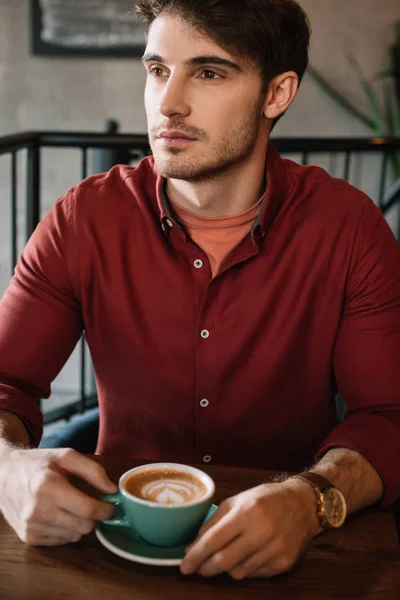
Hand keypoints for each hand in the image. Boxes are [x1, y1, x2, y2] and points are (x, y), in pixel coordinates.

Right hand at [0, 447, 117, 545]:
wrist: (4, 474)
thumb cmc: (38, 463)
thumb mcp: (66, 456)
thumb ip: (93, 471)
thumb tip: (112, 490)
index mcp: (48, 486)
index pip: (87, 509)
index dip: (105, 509)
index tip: (112, 505)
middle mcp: (37, 510)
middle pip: (83, 526)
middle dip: (94, 517)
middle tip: (93, 505)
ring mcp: (31, 526)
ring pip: (74, 536)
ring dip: (80, 524)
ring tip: (73, 507)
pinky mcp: (28, 538)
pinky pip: (61, 541)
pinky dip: (67, 530)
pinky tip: (60, 515)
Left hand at [180, 479, 319, 578]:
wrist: (304, 504)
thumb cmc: (266, 499)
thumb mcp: (237, 500)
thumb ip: (214, 522)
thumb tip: (193, 546)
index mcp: (247, 512)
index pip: (214, 540)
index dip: (196, 555)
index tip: (184, 565)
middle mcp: (261, 532)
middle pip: (224, 561)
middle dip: (205, 568)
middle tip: (197, 568)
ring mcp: (274, 550)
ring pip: (238, 572)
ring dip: (225, 569)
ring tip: (223, 558)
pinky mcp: (283, 564)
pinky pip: (254, 575)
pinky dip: (244, 570)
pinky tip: (244, 558)